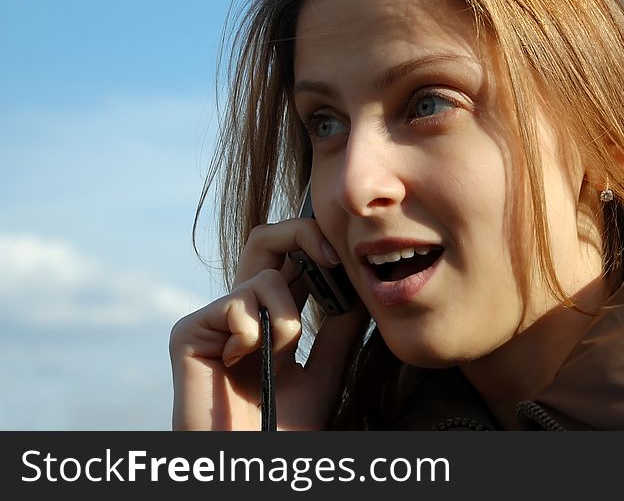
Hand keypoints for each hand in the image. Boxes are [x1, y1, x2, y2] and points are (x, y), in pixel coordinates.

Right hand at [169, 219, 367, 429]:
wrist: (251, 462)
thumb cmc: (283, 429)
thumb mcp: (323, 374)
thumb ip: (338, 333)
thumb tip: (361, 291)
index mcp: (271, 317)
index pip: (291, 259)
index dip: (317, 243)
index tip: (346, 256)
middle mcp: (241, 311)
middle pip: (267, 239)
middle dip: (302, 234)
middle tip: (331, 256)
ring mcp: (213, 319)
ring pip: (265, 276)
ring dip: (287, 320)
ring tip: (276, 358)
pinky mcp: (189, 331)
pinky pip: (237, 303)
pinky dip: (253, 335)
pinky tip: (240, 364)